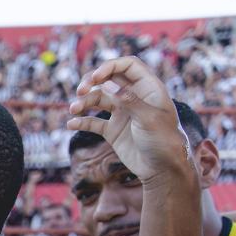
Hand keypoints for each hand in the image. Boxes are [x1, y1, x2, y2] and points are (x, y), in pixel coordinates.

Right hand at [69, 57, 192, 184]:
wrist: (162, 169)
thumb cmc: (164, 141)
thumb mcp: (149, 119)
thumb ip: (128, 100)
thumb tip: (106, 84)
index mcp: (148, 88)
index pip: (128, 66)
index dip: (110, 66)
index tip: (95, 77)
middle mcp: (133, 97)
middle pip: (108, 79)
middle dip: (91, 82)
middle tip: (80, 91)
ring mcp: (122, 113)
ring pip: (97, 100)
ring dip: (83, 102)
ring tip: (73, 111)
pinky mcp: (112, 130)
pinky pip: (93, 122)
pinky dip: (82, 122)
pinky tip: (72, 125)